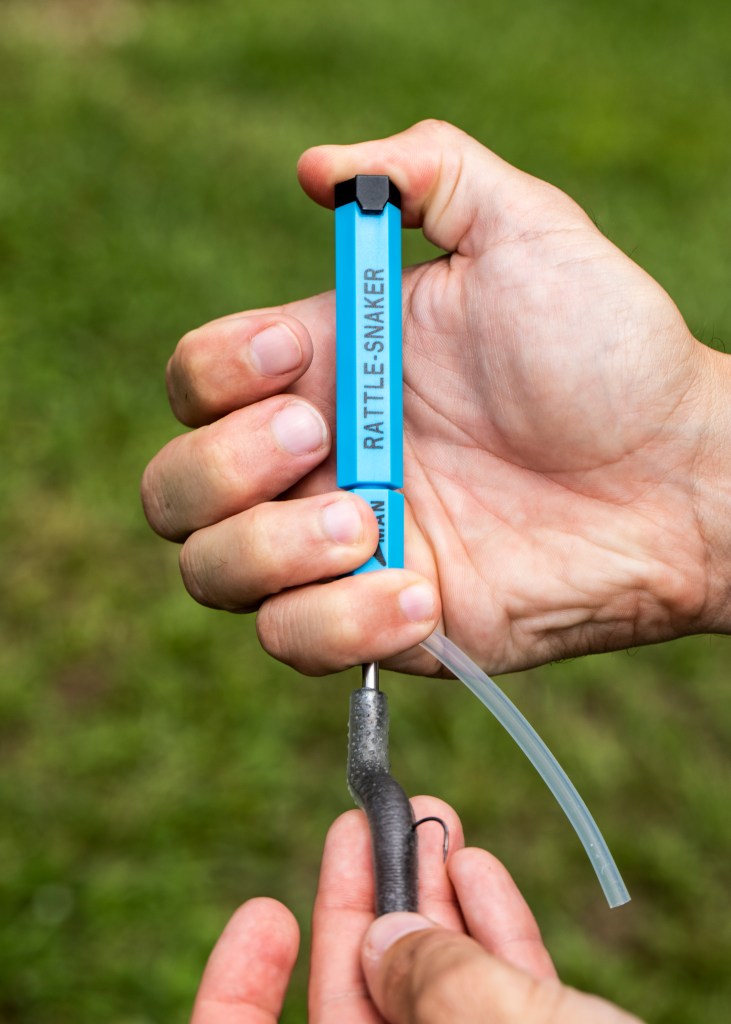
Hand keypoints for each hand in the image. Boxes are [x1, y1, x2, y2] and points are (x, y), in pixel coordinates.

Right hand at [142, 119, 730, 675]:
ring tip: (373, 521)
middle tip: (323, 441)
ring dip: (269, 548)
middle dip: (223, 468)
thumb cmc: (607, 351)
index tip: (296, 354)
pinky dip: (337, 621)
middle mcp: (315, 465)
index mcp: (325, 374)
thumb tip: (315, 170)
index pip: (195, 382)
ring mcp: (342, 550)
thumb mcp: (524, 231)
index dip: (215, 374)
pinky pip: (294, 641)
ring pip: (212, 575)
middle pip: (173, 491)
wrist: (675, 476)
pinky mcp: (383, 623)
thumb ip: (428, 172)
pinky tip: (423, 591)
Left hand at [190, 797, 641, 1022]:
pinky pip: (503, 1011)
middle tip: (369, 823)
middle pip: (359, 1014)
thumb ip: (430, 994)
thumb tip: (387, 941)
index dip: (236, 999)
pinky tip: (482, 874)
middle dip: (367, 911)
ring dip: (437, 908)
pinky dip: (494, 941)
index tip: (265, 912)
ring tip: (435, 823)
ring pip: (439, 1004)